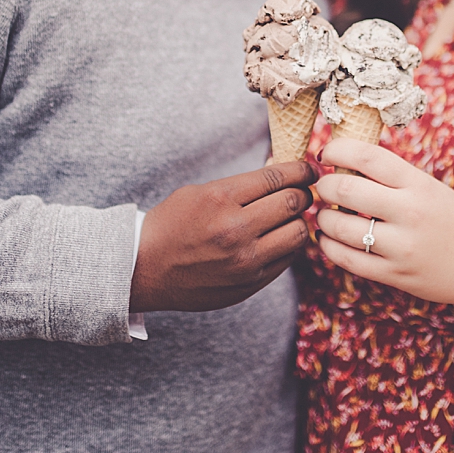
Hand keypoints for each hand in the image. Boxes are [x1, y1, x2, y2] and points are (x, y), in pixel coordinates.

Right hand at [130, 159, 318, 312]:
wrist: (144, 269)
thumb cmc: (170, 225)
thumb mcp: (197, 192)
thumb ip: (240, 185)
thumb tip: (281, 174)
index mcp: (220, 198)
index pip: (277, 177)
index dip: (301, 170)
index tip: (309, 169)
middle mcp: (236, 229)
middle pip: (293, 202)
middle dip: (303, 193)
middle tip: (302, 192)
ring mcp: (245, 260)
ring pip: (298, 233)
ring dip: (299, 221)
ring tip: (290, 217)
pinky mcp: (251, 283)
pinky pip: (287, 259)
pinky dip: (288, 245)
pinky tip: (277, 239)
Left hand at [313, 138, 453, 306]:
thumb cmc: (450, 219)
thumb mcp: (429, 187)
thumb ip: (391, 175)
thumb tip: (340, 157)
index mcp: (419, 185)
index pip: (367, 156)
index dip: (336, 150)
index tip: (325, 154)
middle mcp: (410, 213)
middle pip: (345, 189)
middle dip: (324, 185)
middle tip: (323, 187)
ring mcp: (402, 247)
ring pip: (338, 227)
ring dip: (322, 218)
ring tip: (326, 214)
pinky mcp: (394, 275)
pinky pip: (345, 259)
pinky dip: (327, 245)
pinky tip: (328, 238)